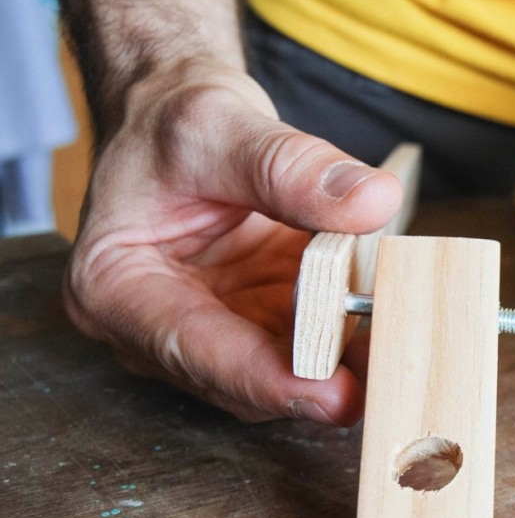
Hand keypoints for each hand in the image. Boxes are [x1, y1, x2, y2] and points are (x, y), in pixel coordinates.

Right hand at [64, 61, 402, 422]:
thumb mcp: (218, 125)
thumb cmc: (168, 125)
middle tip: (386, 366)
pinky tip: (377, 319)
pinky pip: (304, 350)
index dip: (268, 379)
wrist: (172, 122)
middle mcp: (159, 330)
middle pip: (243, 381)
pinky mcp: (252, 327)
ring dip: (339, 364)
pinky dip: (343, 339)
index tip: (333, 395)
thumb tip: (371, 202)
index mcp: (117, 289)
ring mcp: (210, 335)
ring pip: (282, 377)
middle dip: (316, 381)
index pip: (195, 350)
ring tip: (392, 337)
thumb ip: (289, 166)